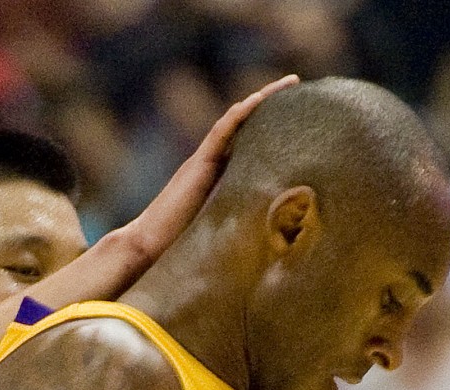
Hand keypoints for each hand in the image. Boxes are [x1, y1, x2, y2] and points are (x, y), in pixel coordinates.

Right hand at [114, 74, 299, 260]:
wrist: (150, 243)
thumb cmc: (186, 245)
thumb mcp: (227, 228)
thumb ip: (247, 218)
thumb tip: (282, 228)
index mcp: (223, 174)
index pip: (252, 140)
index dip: (273, 123)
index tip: (299, 110)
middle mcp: (214, 161)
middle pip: (246, 123)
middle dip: (273, 102)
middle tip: (298, 83)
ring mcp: (204, 160)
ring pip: (236, 121)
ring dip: (261, 100)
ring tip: (288, 83)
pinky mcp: (198, 164)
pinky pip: (220, 132)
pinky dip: (238, 115)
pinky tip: (257, 100)